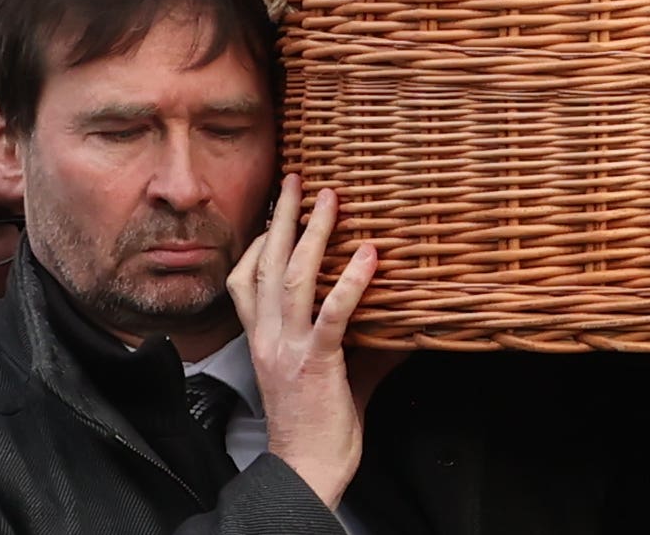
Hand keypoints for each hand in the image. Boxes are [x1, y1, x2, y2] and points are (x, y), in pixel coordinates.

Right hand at [232, 174, 377, 510]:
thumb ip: (361, 341)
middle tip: (297, 180)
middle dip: (282, 218)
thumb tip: (404, 322)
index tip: (273, 210)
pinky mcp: (318, 364)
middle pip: (267, 265)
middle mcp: (269, 337)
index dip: (258, 242)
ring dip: (313, 235)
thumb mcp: (335, 372)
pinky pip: (333, 315)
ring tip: (330, 200)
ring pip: (295, 279)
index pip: (245, 280)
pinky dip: (351, 282)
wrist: (307, 469)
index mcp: (262, 338)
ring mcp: (290, 349)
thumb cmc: (319, 424)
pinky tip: (370, 255)